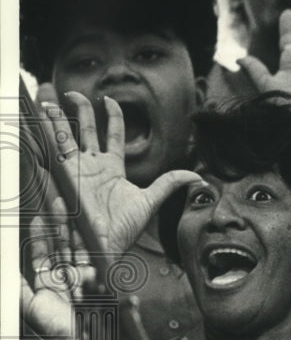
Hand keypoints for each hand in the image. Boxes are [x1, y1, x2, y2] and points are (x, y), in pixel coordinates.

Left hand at [20, 195, 98, 339]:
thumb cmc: (55, 334)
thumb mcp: (29, 308)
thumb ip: (17, 288)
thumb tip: (10, 270)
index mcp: (47, 284)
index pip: (43, 253)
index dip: (40, 235)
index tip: (38, 217)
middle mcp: (66, 279)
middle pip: (63, 246)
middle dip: (61, 224)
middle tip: (61, 204)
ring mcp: (84, 280)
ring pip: (81, 249)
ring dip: (79, 229)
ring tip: (79, 210)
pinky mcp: (102, 283)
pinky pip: (101, 259)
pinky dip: (101, 243)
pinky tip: (98, 229)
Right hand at [44, 93, 201, 254]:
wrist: (103, 245)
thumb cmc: (124, 228)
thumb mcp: (150, 200)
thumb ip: (170, 184)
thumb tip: (199, 177)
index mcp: (112, 168)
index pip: (112, 134)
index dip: (112, 116)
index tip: (108, 100)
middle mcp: (92, 165)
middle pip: (85, 130)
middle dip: (81, 111)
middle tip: (75, 94)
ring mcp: (75, 169)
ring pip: (65, 136)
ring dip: (58, 118)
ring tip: (53, 100)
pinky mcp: (62, 175)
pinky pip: (53, 149)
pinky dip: (47, 132)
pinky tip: (43, 116)